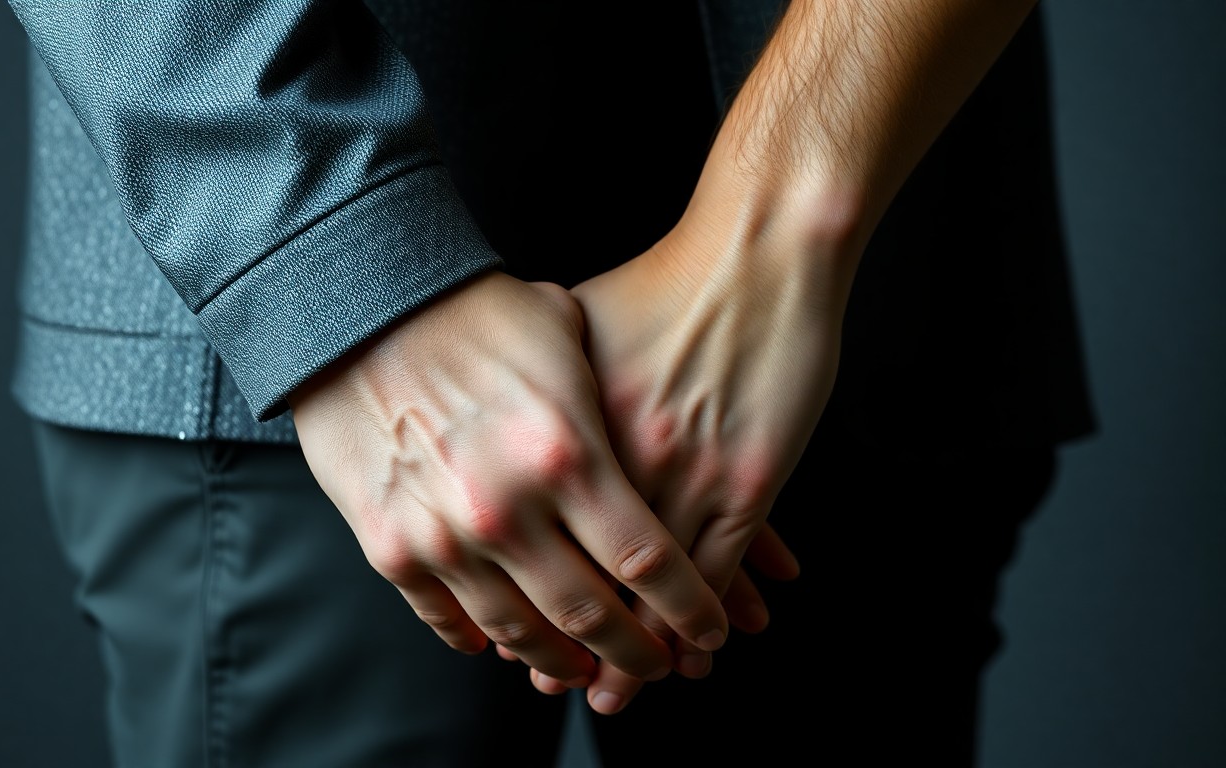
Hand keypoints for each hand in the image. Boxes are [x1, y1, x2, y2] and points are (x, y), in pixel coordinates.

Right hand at [287, 270, 731, 686]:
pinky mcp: (390, 547)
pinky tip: (502, 643)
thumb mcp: (565, 340)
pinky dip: (482, 638)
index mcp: (566, 455)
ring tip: (586, 669)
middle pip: (592, 614)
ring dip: (562, 661)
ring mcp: (445, 536)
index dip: (687, 608)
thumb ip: (608, 409)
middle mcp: (508, 510)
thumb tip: (649, 445)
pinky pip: (446, 617)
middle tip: (656, 665)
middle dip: (635, 651)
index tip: (708, 629)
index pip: (647, 562)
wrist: (357, 307)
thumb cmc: (472, 311)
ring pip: (520, 631)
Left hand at [563, 204, 850, 712]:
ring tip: (647, 683)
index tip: (523, 638)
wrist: (756, 251)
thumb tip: (507, 425)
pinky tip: (712, 639)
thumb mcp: (575, 327)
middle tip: (573, 686)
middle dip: (583, 644)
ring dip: (654, 643)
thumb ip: (542, 392)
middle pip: (589, 579)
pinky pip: (722, 568)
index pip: (539, 540)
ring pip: (658, 588)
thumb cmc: (665, 281)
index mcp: (566, 429)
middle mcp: (617, 462)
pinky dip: (713, 609)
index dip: (531, 598)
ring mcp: (684, 475)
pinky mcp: (747, 480)